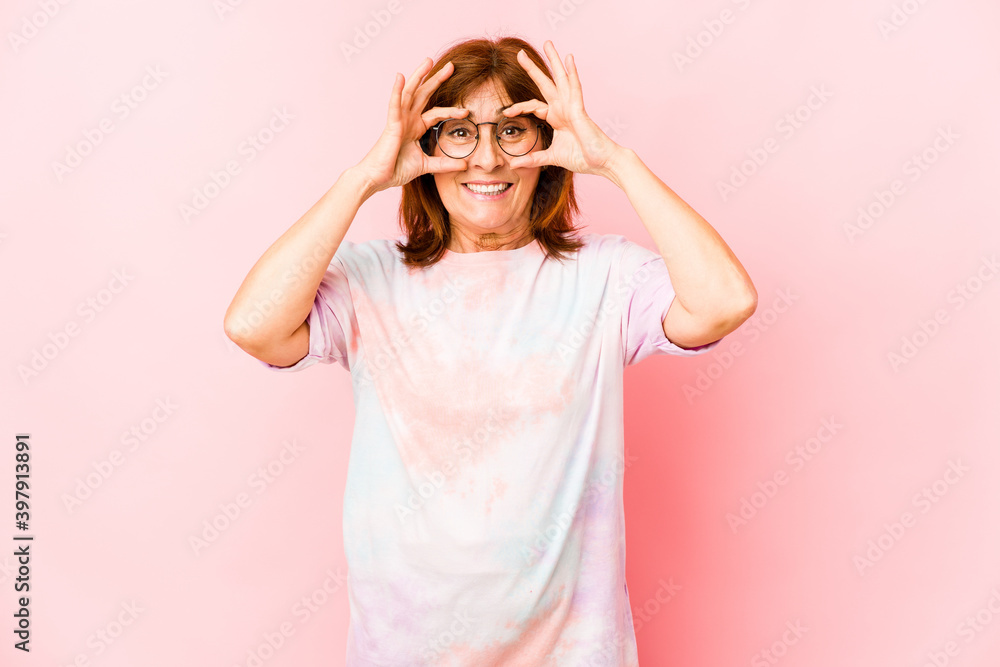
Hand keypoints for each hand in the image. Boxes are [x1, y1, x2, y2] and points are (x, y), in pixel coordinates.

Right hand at [353, 58, 469, 194]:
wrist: (378, 178)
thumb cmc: (396, 169)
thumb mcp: (426, 166)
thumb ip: (445, 164)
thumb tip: (465, 165)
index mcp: (415, 127)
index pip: (436, 112)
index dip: (451, 110)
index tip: (466, 111)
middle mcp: (408, 119)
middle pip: (424, 94)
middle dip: (437, 79)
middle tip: (451, 66)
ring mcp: (399, 120)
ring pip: (410, 93)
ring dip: (419, 76)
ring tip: (429, 61)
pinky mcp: (391, 125)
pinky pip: (394, 104)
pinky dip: (397, 90)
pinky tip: (400, 77)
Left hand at [503, 41, 622, 176]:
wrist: (602, 162)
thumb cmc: (582, 157)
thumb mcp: (551, 158)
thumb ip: (533, 159)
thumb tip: (514, 165)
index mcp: (556, 118)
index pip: (534, 106)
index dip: (520, 107)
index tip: (506, 112)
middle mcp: (563, 108)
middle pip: (545, 84)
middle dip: (532, 69)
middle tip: (520, 54)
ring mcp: (572, 107)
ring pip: (561, 79)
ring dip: (554, 61)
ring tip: (547, 43)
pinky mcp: (580, 110)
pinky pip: (575, 88)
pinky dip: (572, 73)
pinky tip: (569, 58)